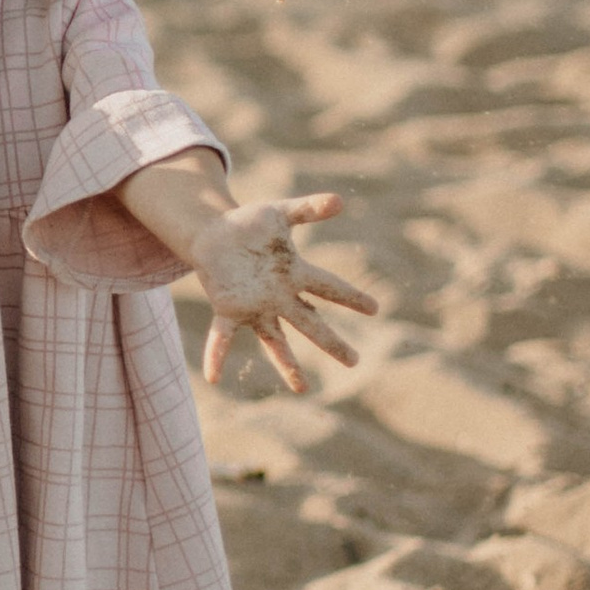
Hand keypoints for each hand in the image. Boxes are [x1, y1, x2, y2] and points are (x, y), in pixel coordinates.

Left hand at [189, 193, 376, 394]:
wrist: (215, 233)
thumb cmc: (251, 225)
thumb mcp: (281, 213)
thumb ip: (308, 209)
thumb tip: (339, 201)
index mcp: (295, 274)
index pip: (329, 287)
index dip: (351, 297)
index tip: (375, 308)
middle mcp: (279, 297)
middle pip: (311, 323)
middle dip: (332, 342)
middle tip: (354, 361)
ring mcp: (255, 307)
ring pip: (275, 340)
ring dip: (287, 364)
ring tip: (302, 389)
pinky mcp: (229, 310)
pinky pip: (222, 336)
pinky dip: (217, 355)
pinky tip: (214, 376)